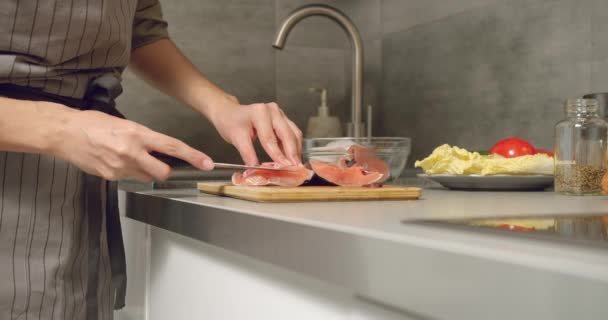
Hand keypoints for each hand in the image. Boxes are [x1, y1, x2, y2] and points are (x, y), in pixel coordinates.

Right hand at [52, 108, 213, 181]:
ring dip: (144, 171)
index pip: (172, 147)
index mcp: (138, 134)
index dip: (193, 156)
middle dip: (165, 171)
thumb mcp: (125, 124)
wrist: (65, 132)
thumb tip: (159, 150)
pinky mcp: (110, 176)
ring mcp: (120, 167)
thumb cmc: (94, 124)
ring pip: (146, 177)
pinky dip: (127, 172)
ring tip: (127, 157)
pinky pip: (128, 178)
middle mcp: (132, 152)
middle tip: (159, 164)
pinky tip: (114, 161)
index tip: (207, 163)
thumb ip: (144, 138)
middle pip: (163, 172)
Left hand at [208, 96, 302, 165]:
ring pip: (294, 134)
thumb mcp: (236, 138)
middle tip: (296, 168)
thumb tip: (255, 170)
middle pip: (287, 134)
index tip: (284, 166)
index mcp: (259, 112)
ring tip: (297, 166)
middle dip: (292, 153)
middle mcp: (273, 111)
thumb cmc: (231, 123)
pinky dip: (294, 147)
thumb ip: (247, 154)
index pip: (270, 137)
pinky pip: (293, 134)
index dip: (277, 154)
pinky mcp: (284, 120)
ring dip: (296, 150)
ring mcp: (280, 114)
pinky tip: (293, 158)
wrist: (230, 113)